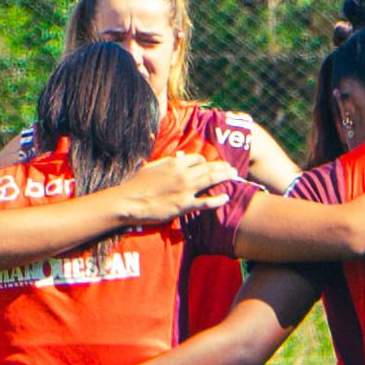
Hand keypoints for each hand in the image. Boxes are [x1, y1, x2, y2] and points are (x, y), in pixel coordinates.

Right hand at [105, 152, 240, 225]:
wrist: (130, 201)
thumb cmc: (137, 184)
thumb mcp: (152, 167)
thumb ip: (167, 162)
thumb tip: (178, 159)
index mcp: (175, 164)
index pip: (197, 159)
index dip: (205, 161)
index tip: (209, 165)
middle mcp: (183, 175)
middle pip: (208, 168)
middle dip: (222, 167)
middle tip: (232, 168)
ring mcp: (185, 190)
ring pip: (210, 180)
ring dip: (224, 177)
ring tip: (234, 175)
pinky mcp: (184, 205)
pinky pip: (205, 202)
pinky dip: (217, 200)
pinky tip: (226, 197)